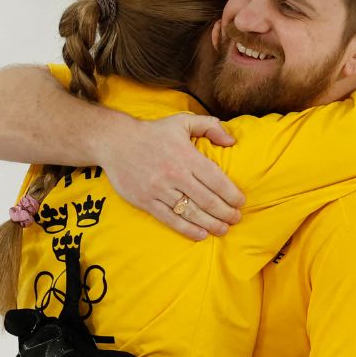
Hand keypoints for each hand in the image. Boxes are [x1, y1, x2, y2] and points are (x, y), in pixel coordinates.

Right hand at [91, 113, 245, 240]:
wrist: (115, 141)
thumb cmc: (152, 132)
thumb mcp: (182, 121)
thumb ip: (209, 126)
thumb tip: (232, 140)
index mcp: (186, 156)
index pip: (216, 180)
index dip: (232, 195)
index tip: (241, 202)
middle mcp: (175, 174)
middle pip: (207, 200)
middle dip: (226, 213)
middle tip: (235, 218)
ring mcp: (159, 189)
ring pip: (191, 212)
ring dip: (211, 224)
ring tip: (222, 229)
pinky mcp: (145, 201)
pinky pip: (170, 219)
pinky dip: (187, 229)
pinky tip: (201, 234)